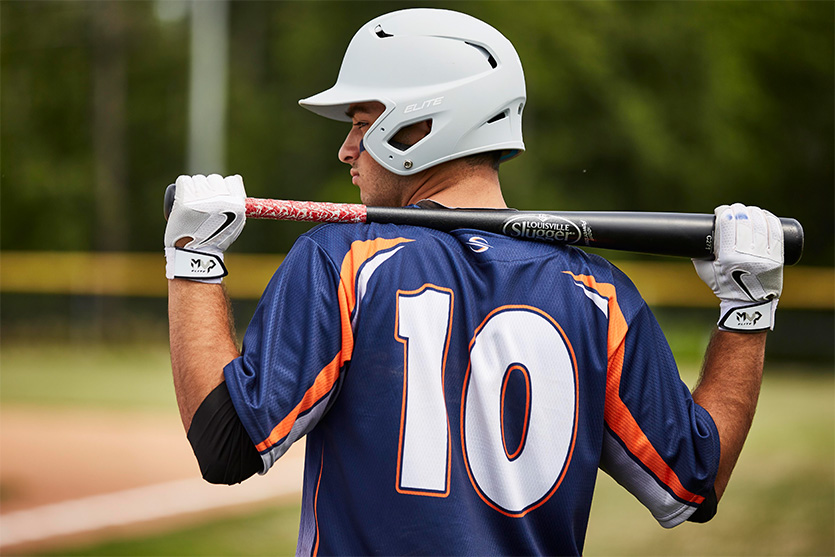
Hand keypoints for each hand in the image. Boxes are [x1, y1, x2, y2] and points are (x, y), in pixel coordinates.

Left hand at [164, 174, 246, 281]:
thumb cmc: (214, 240)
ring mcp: (202, 199)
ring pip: (198, 179)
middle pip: (214, 179)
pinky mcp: (185, 201)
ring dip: (194, 188)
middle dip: (208, 188)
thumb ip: (237, 203)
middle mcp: (221, 199)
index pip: (232, 180)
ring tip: (192, 205)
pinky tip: (182, 201)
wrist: (194, 254)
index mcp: (236, 204)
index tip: (217, 196)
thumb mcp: (235, 224)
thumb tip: (236, 179)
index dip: (224, 187)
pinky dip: (181, 189)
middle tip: (202, 204)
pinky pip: (183, 181)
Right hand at [693, 204, 782, 331]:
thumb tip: (693, 239)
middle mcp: (748, 255)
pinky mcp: (777, 257)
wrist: (749, 304)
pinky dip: (769, 220)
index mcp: (728, 257)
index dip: (724, 211)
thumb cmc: (725, 288)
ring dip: (753, 212)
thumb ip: (698, 256)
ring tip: (748, 211)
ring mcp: (764, 256)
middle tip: (734, 210)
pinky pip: (776, 232)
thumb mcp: (705, 272)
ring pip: (761, 223)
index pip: (728, 223)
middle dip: (738, 209)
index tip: (721, 211)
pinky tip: (763, 215)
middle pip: (745, 219)